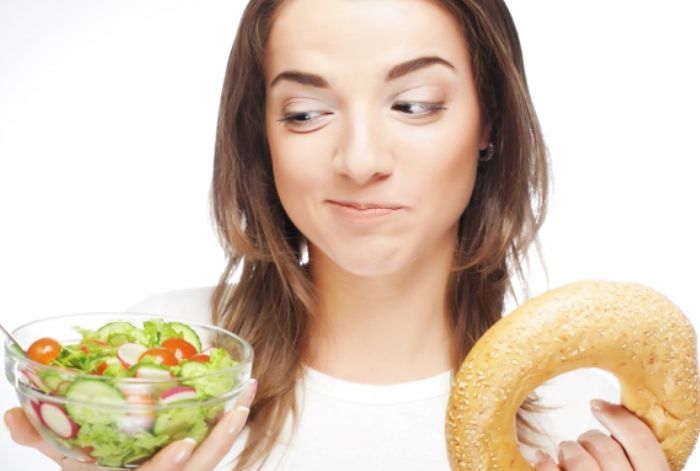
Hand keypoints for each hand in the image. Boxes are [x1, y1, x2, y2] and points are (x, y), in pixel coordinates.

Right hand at [4, 379, 256, 470]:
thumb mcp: (67, 461)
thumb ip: (42, 439)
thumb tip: (11, 416)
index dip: (166, 467)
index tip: (185, 443)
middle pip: (197, 469)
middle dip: (220, 440)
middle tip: (239, 408)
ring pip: (212, 459)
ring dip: (231, 427)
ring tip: (247, 392)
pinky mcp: (191, 466)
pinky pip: (214, 452)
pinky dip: (228, 427)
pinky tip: (240, 400)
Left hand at [533, 399, 669, 470]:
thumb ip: (633, 459)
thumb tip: (611, 419)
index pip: (643, 442)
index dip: (619, 417)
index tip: (597, 404)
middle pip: (607, 448)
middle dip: (590, 438)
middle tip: (582, 440)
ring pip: (579, 459)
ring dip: (567, 450)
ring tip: (564, 453)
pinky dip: (544, 462)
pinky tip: (541, 458)